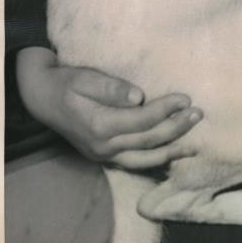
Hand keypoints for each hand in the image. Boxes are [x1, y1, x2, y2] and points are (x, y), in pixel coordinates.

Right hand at [16, 47, 201, 169]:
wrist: (43, 99)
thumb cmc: (67, 83)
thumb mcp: (85, 78)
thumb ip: (110, 88)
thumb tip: (139, 97)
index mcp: (99, 124)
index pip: (141, 120)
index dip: (165, 109)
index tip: (186, 98)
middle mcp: (103, 146)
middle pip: (147, 141)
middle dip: (176, 128)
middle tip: (198, 114)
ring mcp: (104, 155)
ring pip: (144, 159)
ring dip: (171, 150)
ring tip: (195, 143)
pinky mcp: (105, 157)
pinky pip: (135, 163)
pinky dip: (156, 161)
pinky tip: (173, 155)